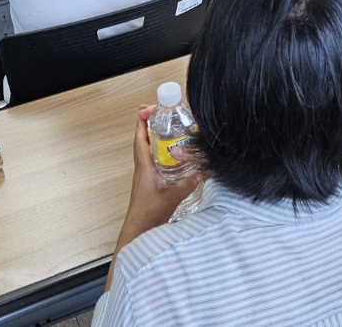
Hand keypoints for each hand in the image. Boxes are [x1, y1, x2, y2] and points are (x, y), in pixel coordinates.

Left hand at [116, 106, 205, 242]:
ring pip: (149, 151)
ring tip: (170, 128)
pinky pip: (154, 161)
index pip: (140, 139)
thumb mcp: (172, 197)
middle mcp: (142, 168)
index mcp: (143, 167)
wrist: (138, 232)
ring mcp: (146, 175)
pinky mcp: (150, 182)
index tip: (147, 108)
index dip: (142, 122)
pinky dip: (161, 153)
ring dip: (156, 138)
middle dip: (152, 125)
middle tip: (163, 114)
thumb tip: (203, 170)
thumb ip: (188, 183)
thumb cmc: (148, 215)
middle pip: (144, 140)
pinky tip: (173, 154)